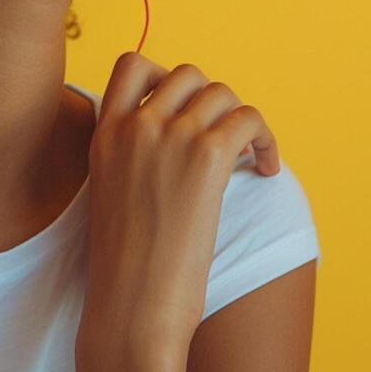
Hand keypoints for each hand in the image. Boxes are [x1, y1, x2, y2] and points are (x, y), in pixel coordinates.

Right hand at [76, 51, 280, 365]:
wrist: (132, 307)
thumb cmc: (126, 267)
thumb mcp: (110, 192)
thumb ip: (131, 154)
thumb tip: (179, 134)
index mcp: (104, 134)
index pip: (131, 64)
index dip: (164, 75)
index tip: (182, 108)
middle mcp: (135, 126)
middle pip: (188, 74)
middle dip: (212, 102)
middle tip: (222, 138)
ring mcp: (170, 136)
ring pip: (223, 94)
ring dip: (242, 121)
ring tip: (249, 156)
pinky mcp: (206, 155)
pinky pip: (250, 120)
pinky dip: (266, 141)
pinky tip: (265, 170)